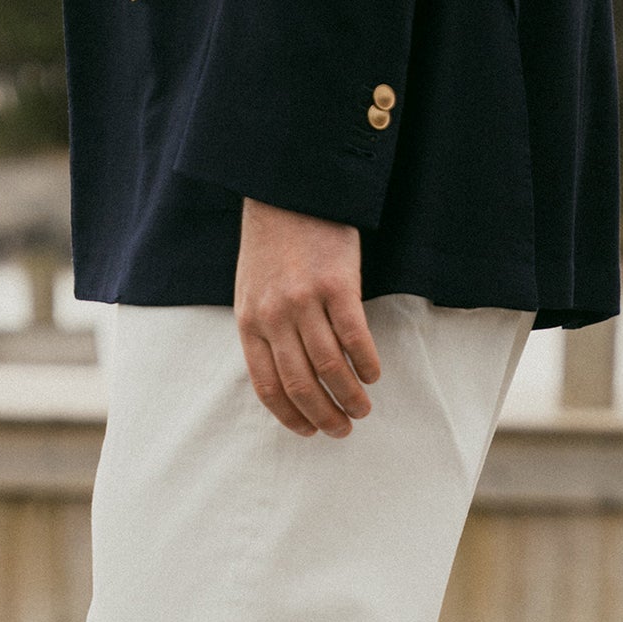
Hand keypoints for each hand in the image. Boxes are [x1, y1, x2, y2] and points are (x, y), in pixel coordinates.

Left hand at [234, 198, 380, 438]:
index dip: (291, 417)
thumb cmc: (272, 244)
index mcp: (249, 322)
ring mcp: (305, 300)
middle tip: (344, 429)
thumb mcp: (251, 290)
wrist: (288, 189)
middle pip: (302, 384)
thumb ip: (263, 332)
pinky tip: (373, 374)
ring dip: (350, 396)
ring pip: (330, 368)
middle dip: (325, 416)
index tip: (310, 432)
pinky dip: (366, 363)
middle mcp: (274, 315)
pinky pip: (354, 337)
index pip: (269, 387)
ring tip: (363, 408)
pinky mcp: (337, 283)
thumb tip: (287, 379)